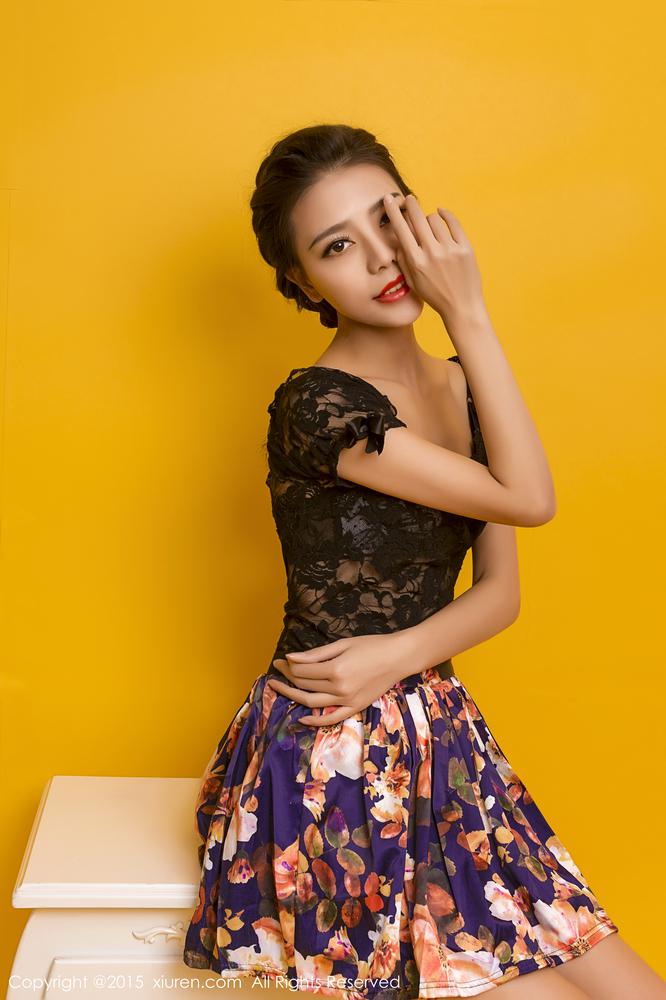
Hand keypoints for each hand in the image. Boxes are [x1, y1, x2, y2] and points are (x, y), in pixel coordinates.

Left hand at [265, 632, 413, 726]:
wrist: (399, 657)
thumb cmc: (371, 645)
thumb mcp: (342, 644)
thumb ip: (316, 654)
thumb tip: (291, 658)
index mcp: (335, 669)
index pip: (302, 671)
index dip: (287, 666)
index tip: (279, 661)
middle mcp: (339, 688)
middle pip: (305, 685)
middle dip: (288, 677)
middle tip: (277, 670)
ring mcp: (347, 700)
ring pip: (312, 702)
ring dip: (293, 696)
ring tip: (281, 688)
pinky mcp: (356, 707)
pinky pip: (332, 718)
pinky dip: (316, 721)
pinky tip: (303, 717)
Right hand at [384, 193, 485, 325]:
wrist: (461, 307)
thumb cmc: (435, 295)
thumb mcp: (413, 281)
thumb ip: (403, 259)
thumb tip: (398, 238)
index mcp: (416, 262)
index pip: (401, 230)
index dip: (393, 212)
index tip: (389, 200)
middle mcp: (432, 254)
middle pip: (418, 218)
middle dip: (411, 205)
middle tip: (408, 198)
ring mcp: (450, 250)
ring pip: (435, 219)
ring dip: (429, 218)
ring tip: (430, 225)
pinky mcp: (465, 248)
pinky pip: (453, 223)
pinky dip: (446, 215)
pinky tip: (441, 213)